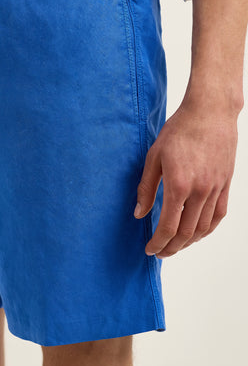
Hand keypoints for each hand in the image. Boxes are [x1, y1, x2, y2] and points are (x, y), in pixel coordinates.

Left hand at [134, 98, 238, 257]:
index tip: (149, 249)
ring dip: (189, 242)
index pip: (169, 227)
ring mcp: (216, 189)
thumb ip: (147, 188)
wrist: (209, 112)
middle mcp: (200, 191)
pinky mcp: (225, 184)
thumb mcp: (154, 157)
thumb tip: (139, 213)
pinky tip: (198, 233)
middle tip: (160, 252)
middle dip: (171, 248)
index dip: (158, 242)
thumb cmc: (178, 131)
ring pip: (204, 228)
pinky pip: (219, 215)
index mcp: (179, 185)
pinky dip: (208, 229)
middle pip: (187, 233)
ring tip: (175, 246)